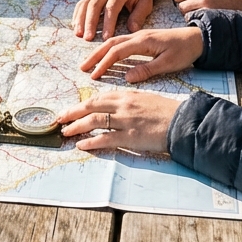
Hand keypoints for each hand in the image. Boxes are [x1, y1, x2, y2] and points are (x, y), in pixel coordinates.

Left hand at [58, 89, 182, 152]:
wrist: (183, 122)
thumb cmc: (166, 111)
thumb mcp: (144, 100)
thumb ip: (126, 103)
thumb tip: (111, 109)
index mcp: (127, 95)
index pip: (98, 98)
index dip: (81, 105)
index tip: (69, 111)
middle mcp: (123, 105)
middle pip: (91, 106)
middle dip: (72, 113)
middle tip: (59, 120)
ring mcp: (126, 121)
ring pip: (94, 121)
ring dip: (77, 127)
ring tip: (66, 133)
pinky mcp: (131, 136)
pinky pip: (105, 139)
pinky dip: (91, 142)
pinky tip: (82, 145)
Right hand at [73, 0, 154, 40]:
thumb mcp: (146, 2)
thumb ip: (139, 15)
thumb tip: (132, 29)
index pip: (112, 7)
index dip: (108, 23)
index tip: (106, 37)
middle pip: (95, 5)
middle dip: (90, 23)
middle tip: (88, 38)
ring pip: (85, 3)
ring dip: (80, 19)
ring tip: (79, 34)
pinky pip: (82, 3)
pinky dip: (77, 14)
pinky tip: (76, 26)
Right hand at [79, 26, 203, 81]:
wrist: (199, 37)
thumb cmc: (185, 51)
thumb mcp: (169, 63)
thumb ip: (147, 69)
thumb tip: (127, 77)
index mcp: (143, 41)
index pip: (117, 52)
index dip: (104, 63)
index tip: (94, 75)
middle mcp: (138, 36)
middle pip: (110, 43)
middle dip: (95, 55)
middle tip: (83, 67)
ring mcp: (140, 35)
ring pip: (114, 41)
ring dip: (100, 51)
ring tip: (89, 62)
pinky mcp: (143, 38)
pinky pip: (121, 41)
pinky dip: (109, 47)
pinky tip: (105, 54)